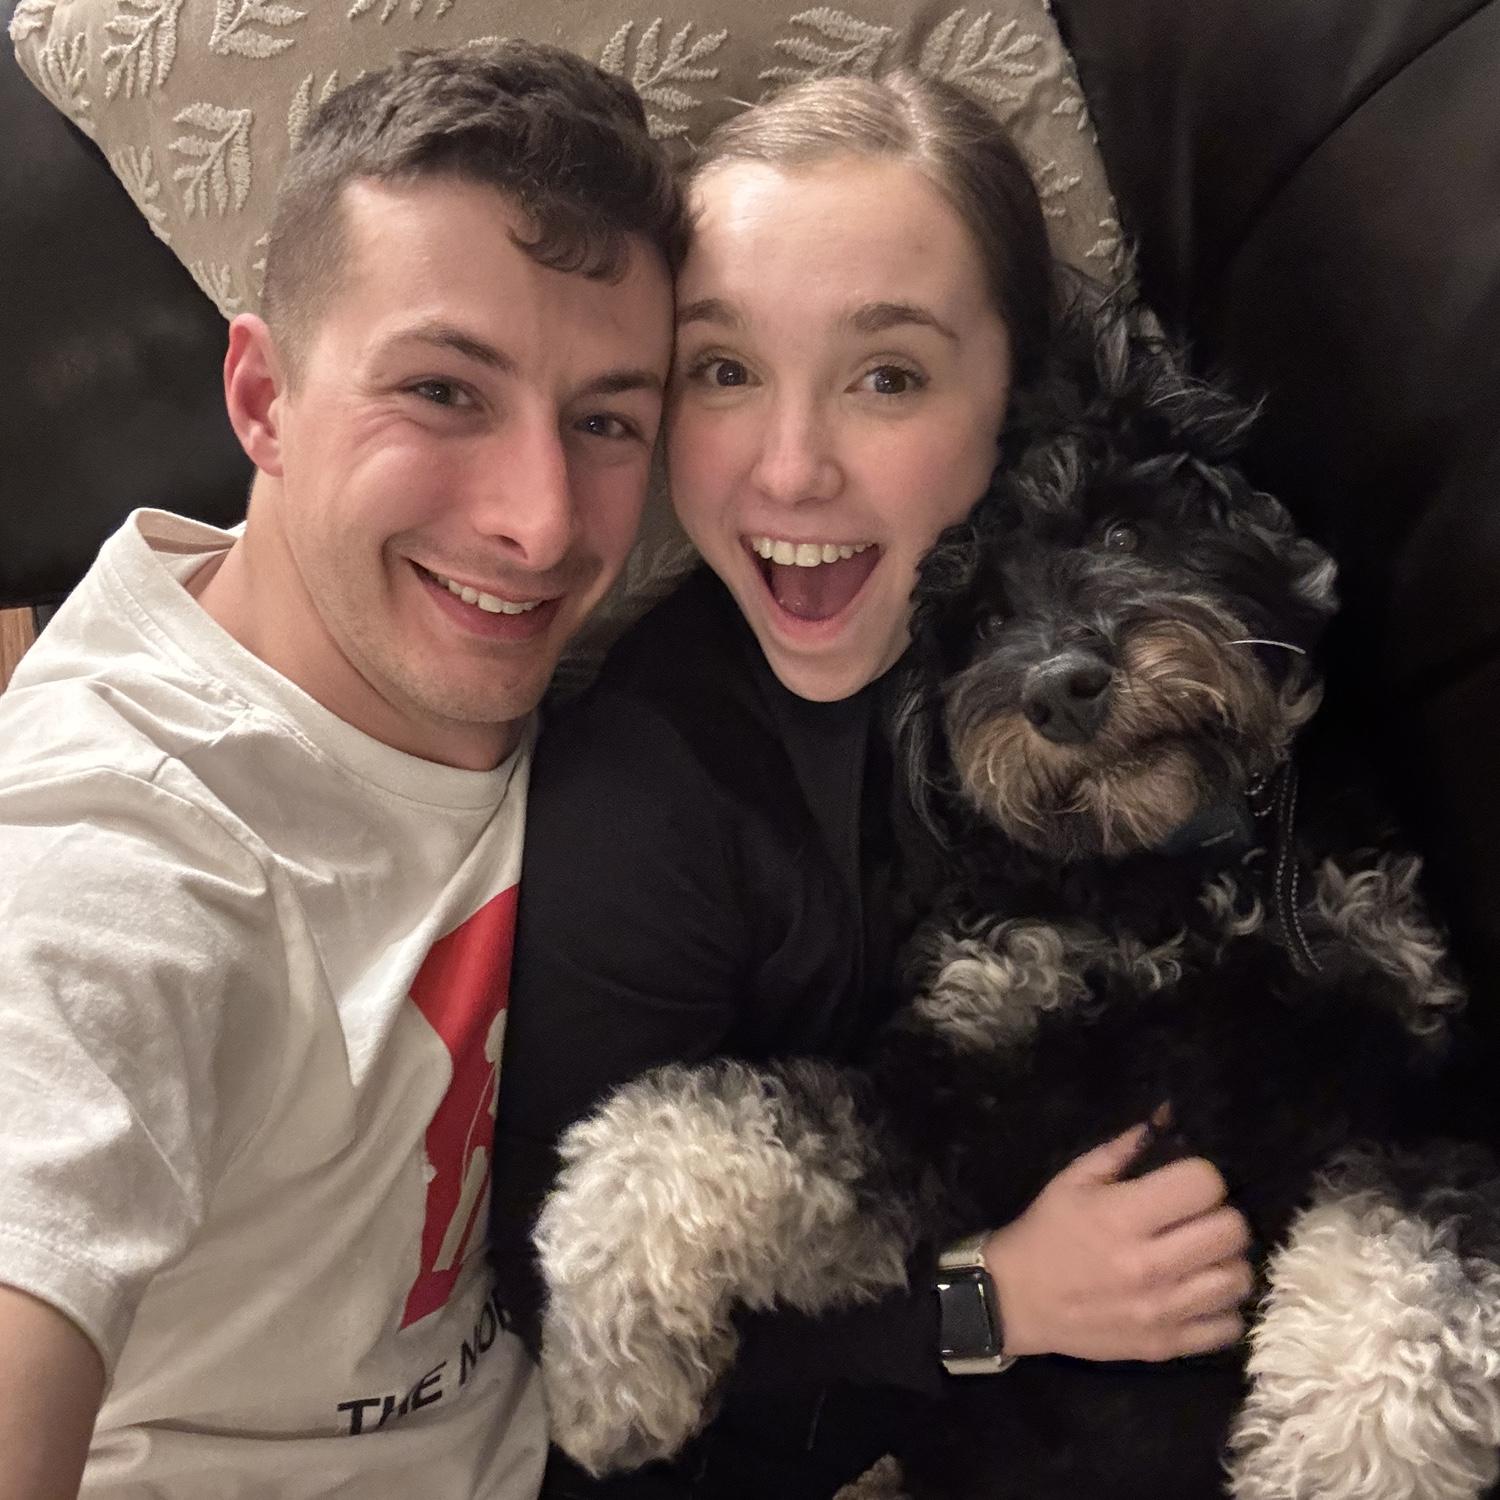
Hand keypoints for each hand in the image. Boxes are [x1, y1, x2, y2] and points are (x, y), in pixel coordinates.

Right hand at [981, 1120, 1252, 1362]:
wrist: (1015, 1300)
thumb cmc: (1047, 1232)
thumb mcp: (1073, 1179)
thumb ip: (1122, 1150)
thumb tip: (1167, 1120)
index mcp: (1122, 1216)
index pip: (1203, 1185)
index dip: (1202, 1176)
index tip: (1186, 1182)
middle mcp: (1148, 1264)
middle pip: (1231, 1231)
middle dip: (1222, 1215)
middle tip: (1201, 1217)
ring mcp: (1161, 1311)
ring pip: (1239, 1279)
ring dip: (1227, 1261)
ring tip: (1204, 1255)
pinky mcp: (1166, 1346)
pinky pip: (1229, 1327)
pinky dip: (1224, 1307)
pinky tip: (1201, 1292)